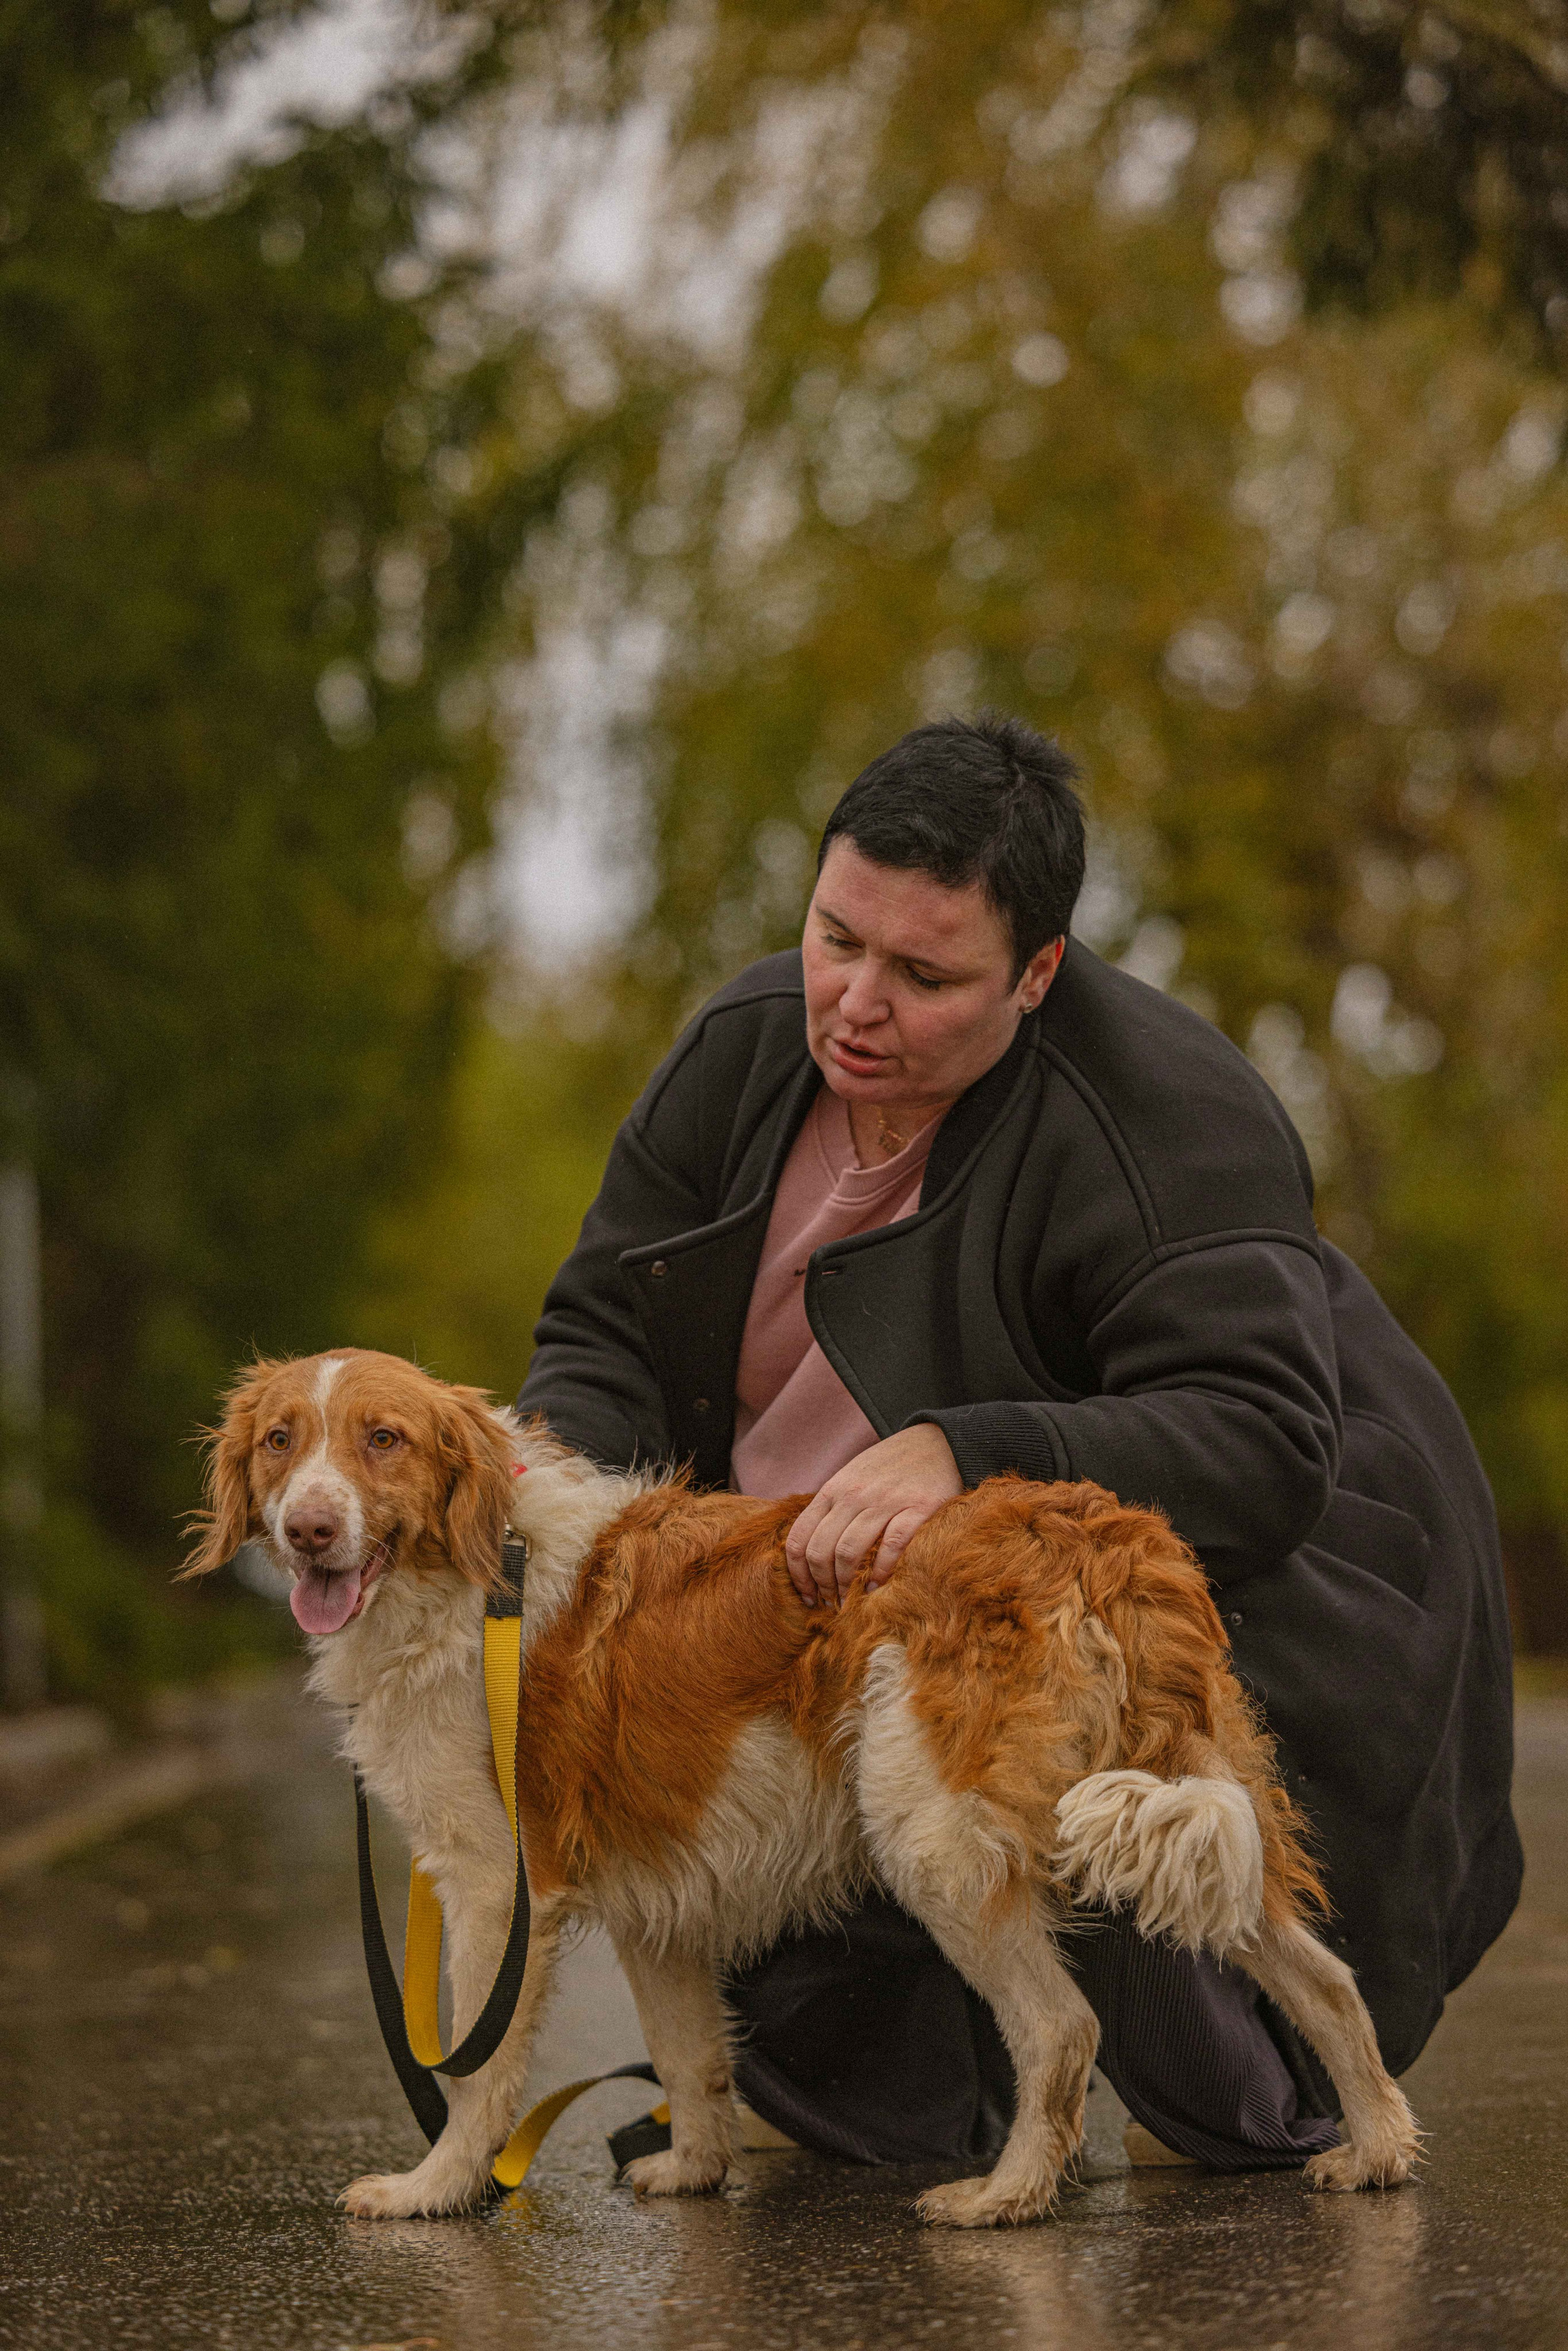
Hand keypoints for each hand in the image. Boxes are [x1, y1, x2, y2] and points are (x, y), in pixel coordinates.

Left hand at [784, 1424, 961, 1608]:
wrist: (938, 1442)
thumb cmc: (890, 1468)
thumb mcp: (851, 1479)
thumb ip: (832, 1509)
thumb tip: (810, 1554)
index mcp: (833, 1490)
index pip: (799, 1538)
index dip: (798, 1574)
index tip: (806, 1595)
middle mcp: (853, 1495)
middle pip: (820, 1551)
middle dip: (822, 1585)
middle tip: (832, 1603)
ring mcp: (885, 1501)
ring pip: (848, 1552)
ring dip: (845, 1585)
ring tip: (850, 1601)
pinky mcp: (918, 1508)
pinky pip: (891, 1546)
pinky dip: (880, 1572)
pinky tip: (877, 1586)